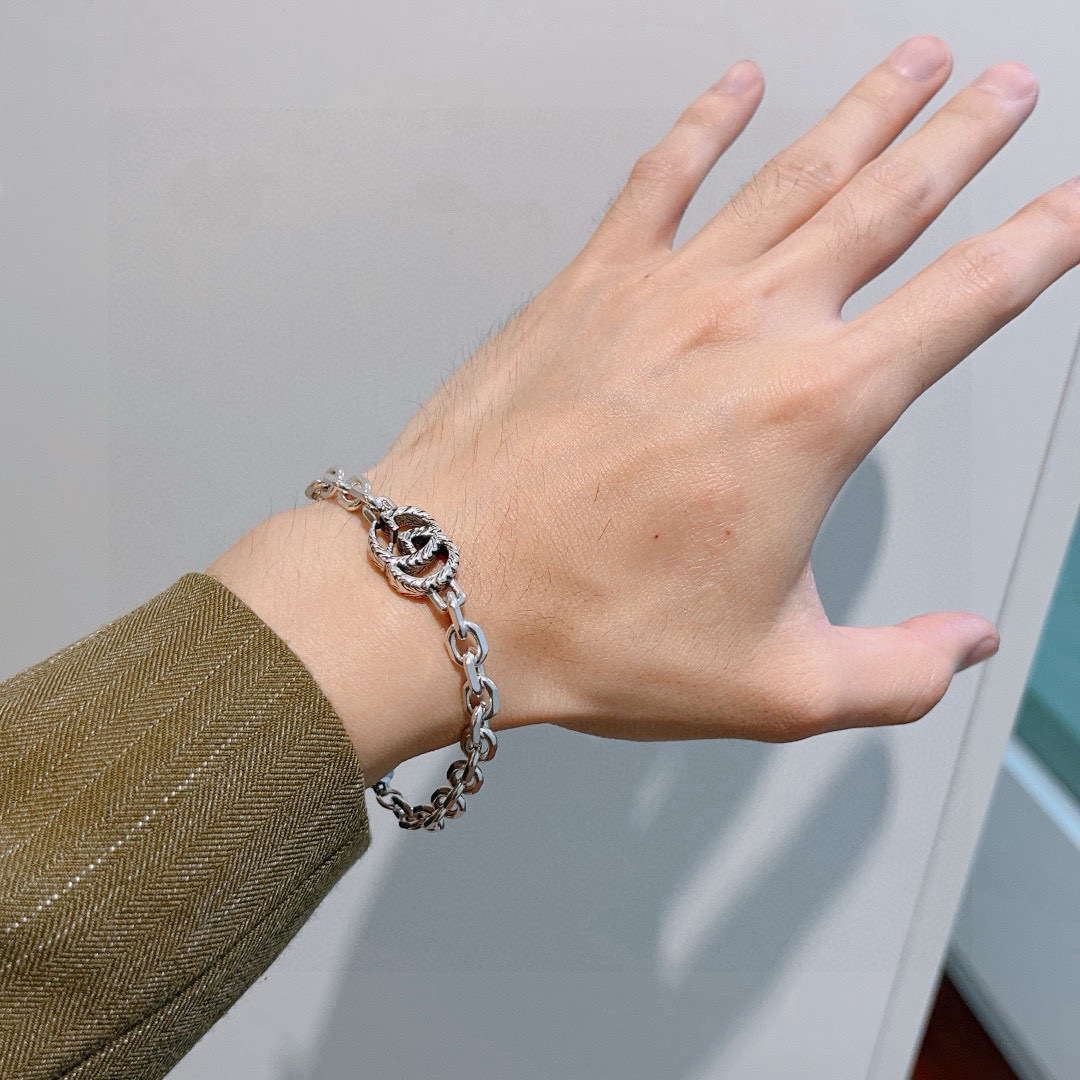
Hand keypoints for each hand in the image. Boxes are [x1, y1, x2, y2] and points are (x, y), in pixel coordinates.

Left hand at [211, 37, 1076, 777]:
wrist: (447, 589)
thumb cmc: (593, 630)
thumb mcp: (774, 686)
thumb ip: (894, 671)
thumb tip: (961, 649)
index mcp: (816, 412)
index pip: (966, 302)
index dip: (1041, 243)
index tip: (1075, 202)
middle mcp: (750, 327)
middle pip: (888, 203)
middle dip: (962, 140)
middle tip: (1009, 88)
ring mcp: (664, 293)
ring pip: (792, 172)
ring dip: (864, 112)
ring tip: (916, 61)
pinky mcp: (586, 286)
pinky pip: (659, 180)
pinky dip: (704, 124)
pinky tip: (737, 85)